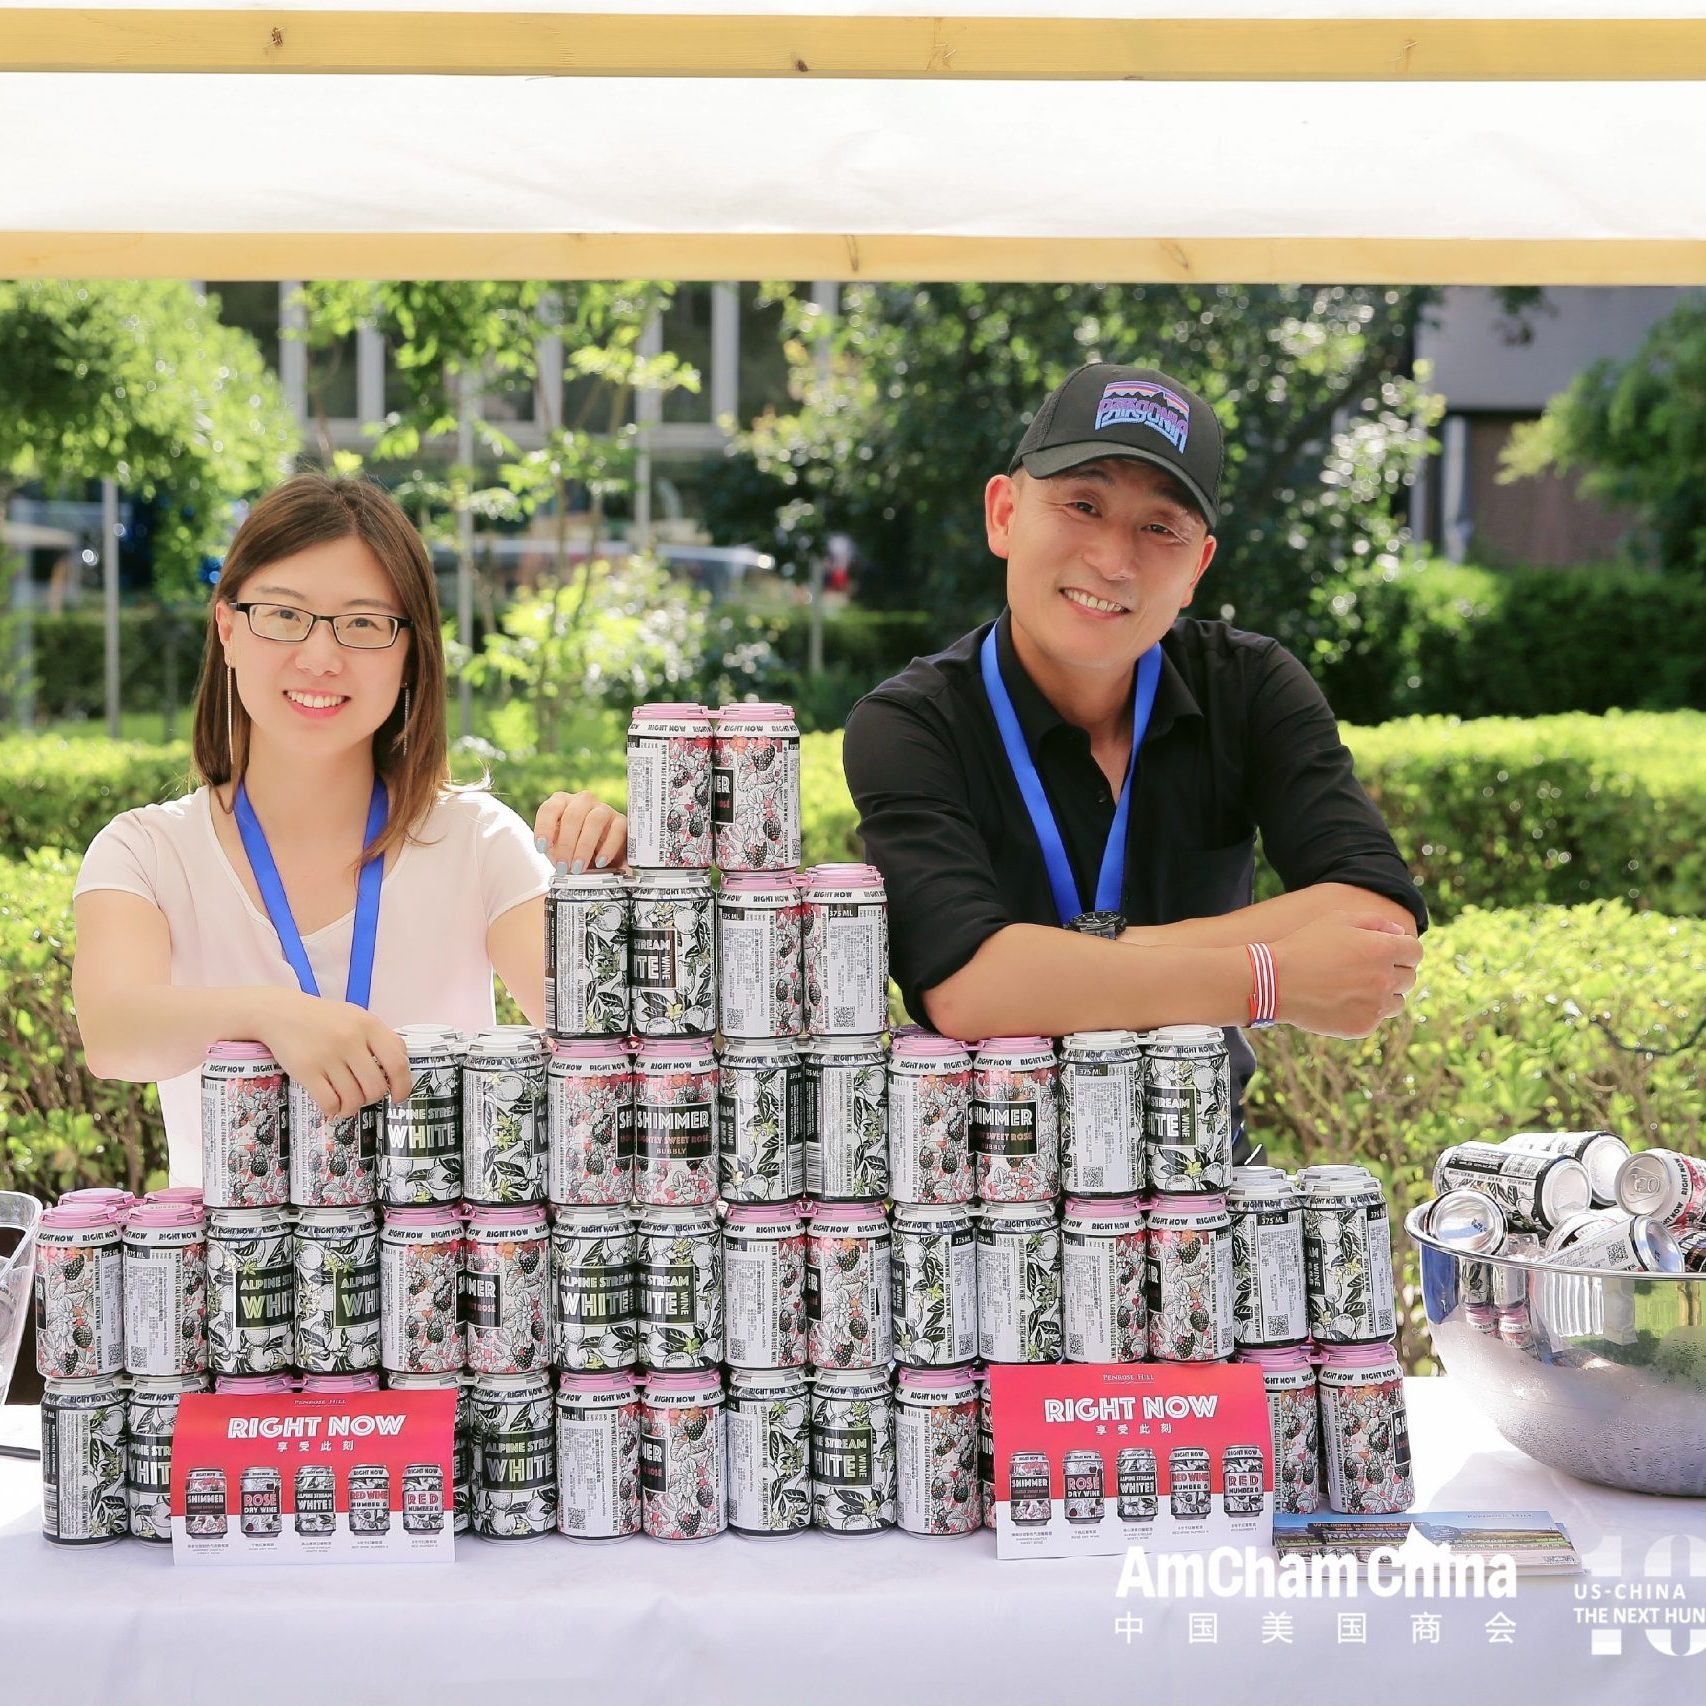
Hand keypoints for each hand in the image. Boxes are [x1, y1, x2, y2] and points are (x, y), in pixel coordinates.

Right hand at [253, 989, 411, 1119]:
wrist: (280, 1012)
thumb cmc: (324, 1018)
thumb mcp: (357, 1017)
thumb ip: (379, 1039)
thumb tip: (399, 1070)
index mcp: (369, 1025)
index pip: (397, 1063)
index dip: (403, 1086)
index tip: (398, 1096)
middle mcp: (350, 1040)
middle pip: (376, 1086)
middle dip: (373, 1098)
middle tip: (364, 1095)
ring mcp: (328, 1056)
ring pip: (354, 1098)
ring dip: (353, 1107)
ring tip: (348, 1103)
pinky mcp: (306, 1071)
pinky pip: (330, 1102)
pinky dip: (334, 1110)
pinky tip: (332, 1105)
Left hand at [535, 790, 627, 874]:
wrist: (599, 858)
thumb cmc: (573, 850)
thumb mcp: (557, 849)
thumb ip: (553, 850)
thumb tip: (557, 858)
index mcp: (561, 803)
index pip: (549, 809)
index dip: (544, 828)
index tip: (542, 848)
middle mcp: (582, 801)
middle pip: (573, 816)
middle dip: (566, 844)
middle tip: (563, 866)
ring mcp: (603, 809)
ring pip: (595, 820)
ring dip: (585, 847)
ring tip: (579, 867)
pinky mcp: (620, 821)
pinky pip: (617, 830)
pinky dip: (608, 848)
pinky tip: (600, 862)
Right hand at [1268, 913, 1421, 1039]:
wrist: (1275, 981)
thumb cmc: (1305, 945)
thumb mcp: (1337, 920)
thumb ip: (1375, 922)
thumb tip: (1399, 933)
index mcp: (1383, 949)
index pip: (1415, 951)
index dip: (1403, 950)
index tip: (1388, 952)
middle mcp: (1385, 980)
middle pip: (1409, 978)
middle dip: (1394, 971)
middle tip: (1367, 970)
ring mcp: (1375, 1006)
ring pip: (1398, 1002)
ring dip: (1385, 994)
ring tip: (1357, 988)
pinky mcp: (1363, 1027)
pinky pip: (1377, 1019)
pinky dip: (1366, 1011)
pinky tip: (1342, 1002)